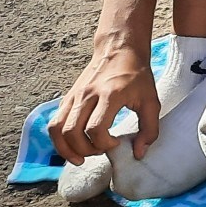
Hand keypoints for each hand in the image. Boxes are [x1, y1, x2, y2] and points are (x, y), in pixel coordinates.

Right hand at [50, 45, 160, 162]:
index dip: (105, 143)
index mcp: (110, 95)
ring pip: (56, 129)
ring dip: (66, 149)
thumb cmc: (137, 76)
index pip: (96, 128)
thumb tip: (139, 153)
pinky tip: (73, 146)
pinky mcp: (67, 98)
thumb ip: (149, 129)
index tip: (117, 143)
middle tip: (101, 150)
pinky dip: (59, 140)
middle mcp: (87, 95)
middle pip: (72, 132)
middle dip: (85, 150)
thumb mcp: (152, 101)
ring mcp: (74, 96)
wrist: (119, 50)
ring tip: (82, 156)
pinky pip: (54, 123)